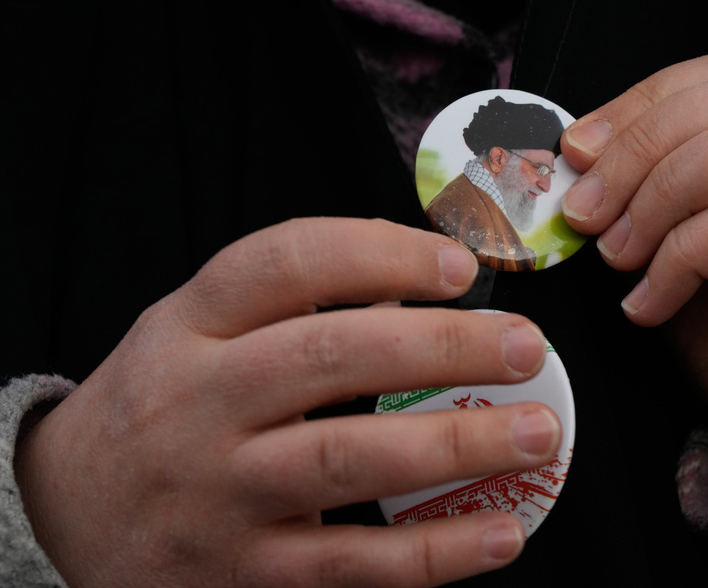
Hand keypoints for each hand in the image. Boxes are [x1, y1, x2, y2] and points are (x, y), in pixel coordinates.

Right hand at [15, 218, 558, 586]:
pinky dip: (432, 551)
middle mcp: (197, 402)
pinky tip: (500, 530)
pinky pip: (349, 566)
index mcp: (189, 324)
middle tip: (527, 347)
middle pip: (327, 356)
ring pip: (346, 460)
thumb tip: (414, 281)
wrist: (65, 509)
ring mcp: (217, 493)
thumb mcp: (196, 331)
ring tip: (539, 434)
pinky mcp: (239, 574)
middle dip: (442, 346)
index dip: (381, 254)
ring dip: (456, 445)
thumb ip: (289, 302)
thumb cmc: (163, 403)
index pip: (285, 264)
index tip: (462, 268)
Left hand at [558, 54, 707, 479]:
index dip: (639, 106)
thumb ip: (647, 200)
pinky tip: (649, 303)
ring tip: (616, 254)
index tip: (577, 151)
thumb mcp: (682, 250)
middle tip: (582, 211)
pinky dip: (686, 258)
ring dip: (661, 198)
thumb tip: (576, 170)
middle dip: (638, 151)